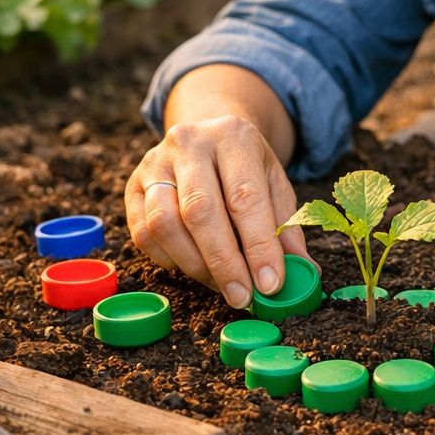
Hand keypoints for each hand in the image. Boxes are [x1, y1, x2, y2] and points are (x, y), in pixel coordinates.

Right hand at [125, 115, 311, 307]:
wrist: (206, 138)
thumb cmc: (245, 169)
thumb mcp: (274, 186)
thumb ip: (286, 228)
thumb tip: (303, 273)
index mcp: (232, 138)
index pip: (245, 197)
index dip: (258, 246)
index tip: (270, 284)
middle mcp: (188, 144)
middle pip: (200, 211)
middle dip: (224, 263)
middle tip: (243, 297)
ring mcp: (154, 164)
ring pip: (164, 224)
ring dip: (195, 265)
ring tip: (221, 282)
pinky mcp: (132, 186)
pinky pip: (143, 234)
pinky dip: (170, 260)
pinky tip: (193, 264)